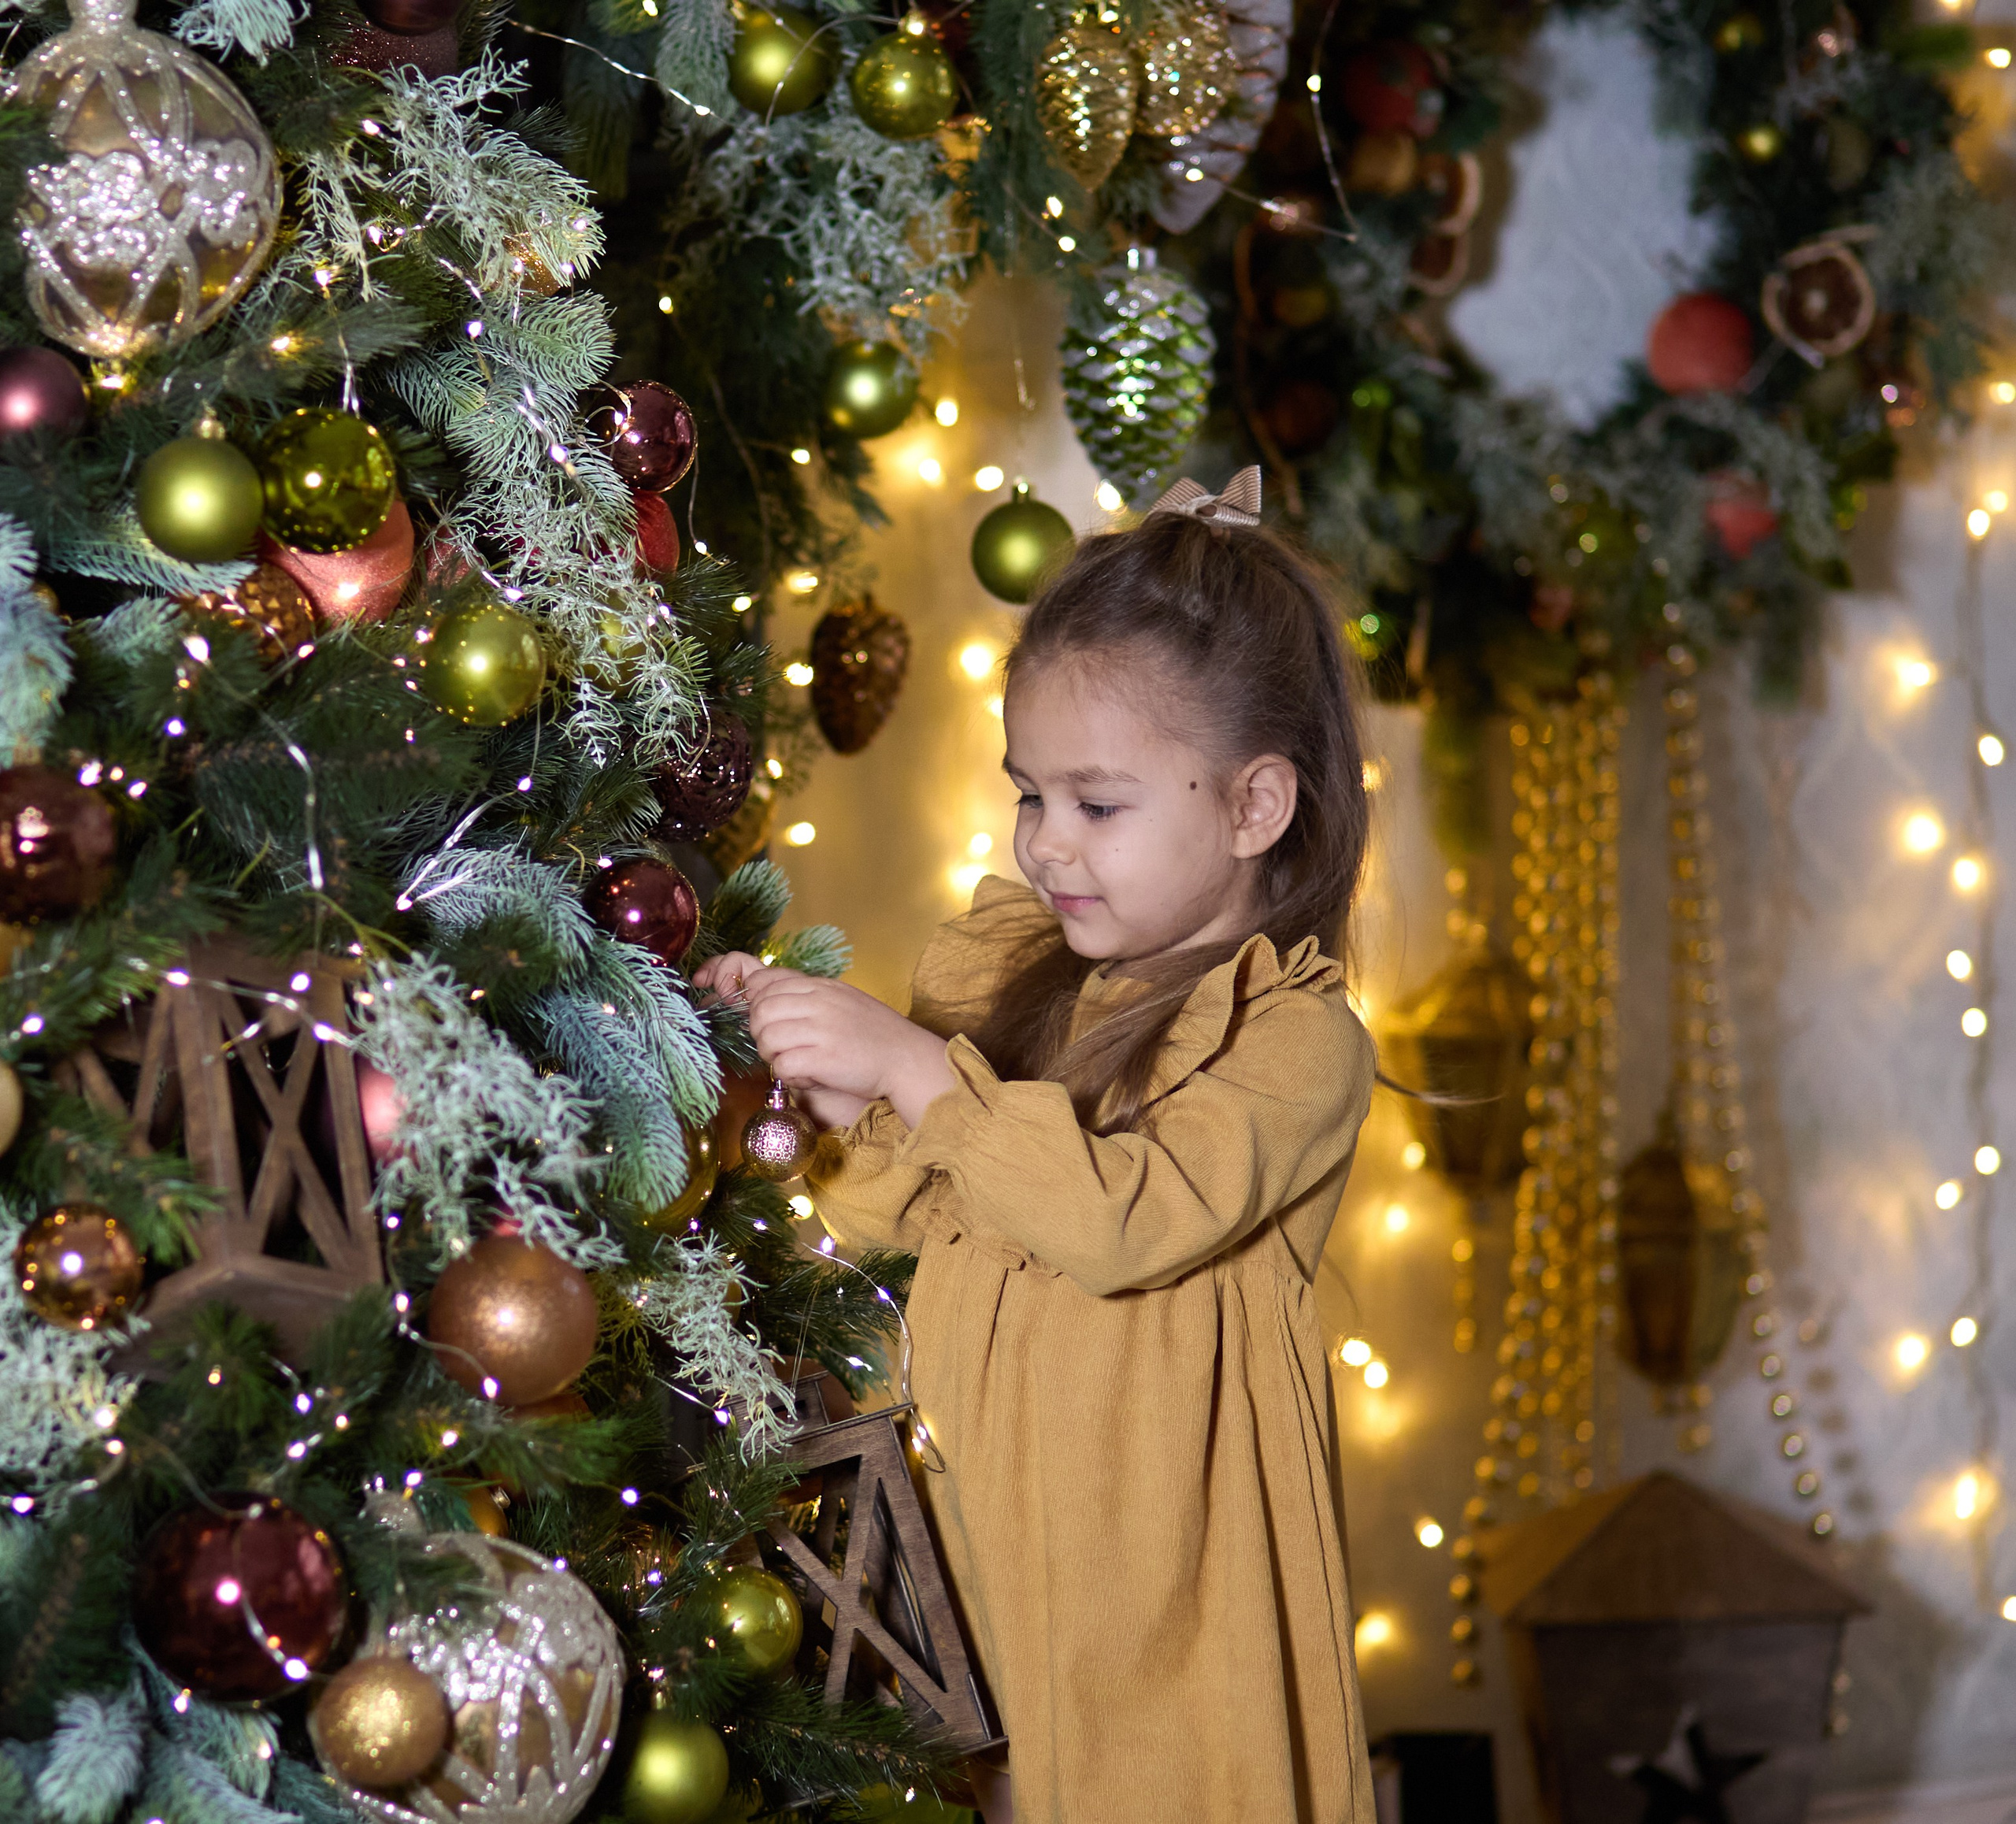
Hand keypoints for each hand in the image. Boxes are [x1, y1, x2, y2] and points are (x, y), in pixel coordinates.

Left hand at [691, 953, 871, 1128]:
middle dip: (760, 1034)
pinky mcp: (823, 1059)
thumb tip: (770, 998)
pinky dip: (788, 1077)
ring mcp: (821, 1030)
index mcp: (822, 986)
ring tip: (793, 1063)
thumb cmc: (876, 1034)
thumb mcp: (843, 1001)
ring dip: (772, 1056)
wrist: (907, 1059)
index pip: (767, 984)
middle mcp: (819, 1003)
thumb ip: (811, 997)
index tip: (770, 1023)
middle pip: (761, 1011)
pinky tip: (808, 1077)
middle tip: (779, 1049)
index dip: (757, 1005)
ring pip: (767, 1038)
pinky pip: (783, 1066)